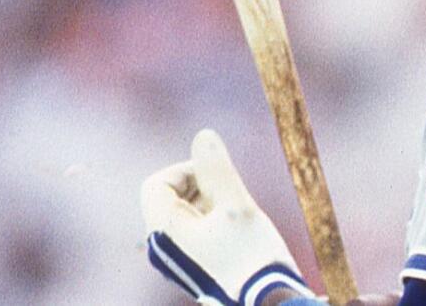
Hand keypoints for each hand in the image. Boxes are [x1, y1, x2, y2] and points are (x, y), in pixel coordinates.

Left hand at [141, 129, 314, 304]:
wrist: (268, 302)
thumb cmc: (252, 257)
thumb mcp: (237, 205)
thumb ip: (218, 169)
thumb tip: (203, 135)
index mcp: (165, 230)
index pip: (157, 183)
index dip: (186, 171)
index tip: (217, 177)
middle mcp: (163, 246)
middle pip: (171, 196)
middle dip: (202, 187)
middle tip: (232, 197)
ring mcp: (177, 258)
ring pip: (186, 212)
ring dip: (211, 203)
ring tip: (238, 216)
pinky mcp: (194, 265)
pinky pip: (195, 230)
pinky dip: (214, 220)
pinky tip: (237, 231)